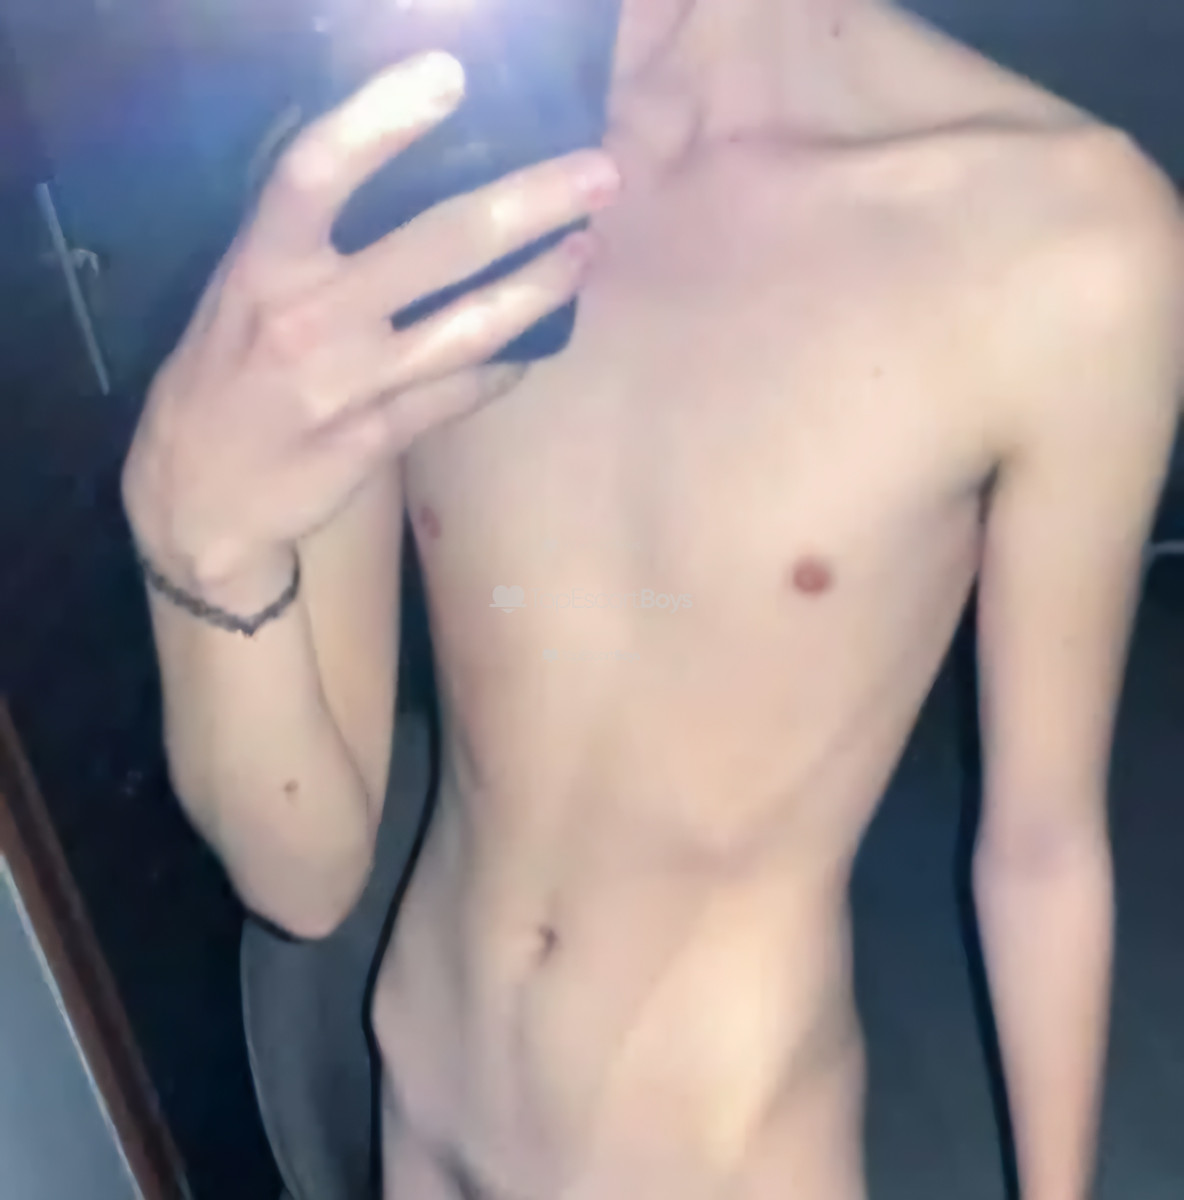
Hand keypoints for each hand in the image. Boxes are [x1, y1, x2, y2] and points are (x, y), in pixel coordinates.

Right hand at [123, 50, 618, 600]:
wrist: (197, 499)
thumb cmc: (221, 378)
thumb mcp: (238, 292)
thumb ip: (302, 240)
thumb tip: (387, 168)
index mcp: (261, 265)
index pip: (316, 173)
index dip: (380, 120)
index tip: (449, 75)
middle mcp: (307, 318)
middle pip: (438, 245)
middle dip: (530, 203)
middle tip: (599, 175)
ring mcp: (348, 386)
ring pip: (469, 328)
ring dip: (540, 288)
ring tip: (586, 254)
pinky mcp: (376, 441)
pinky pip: (459, 394)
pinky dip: (503, 368)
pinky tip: (536, 346)